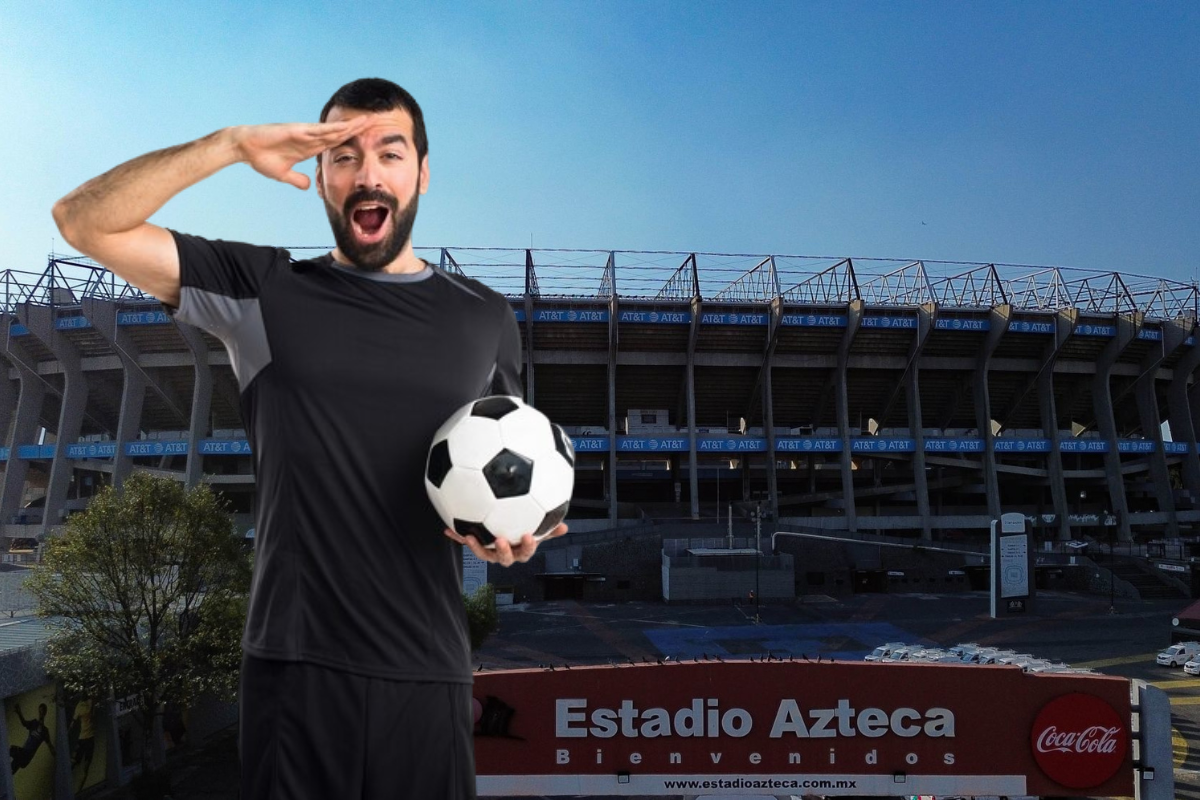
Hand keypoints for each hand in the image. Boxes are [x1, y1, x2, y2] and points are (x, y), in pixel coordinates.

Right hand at [229, 117, 371, 189]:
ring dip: (350, 125)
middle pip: (339, 133)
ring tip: (368, 120)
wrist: (244, 148)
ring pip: (332, 129)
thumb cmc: (261, 158)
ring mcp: (304, 133)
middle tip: (376, 123)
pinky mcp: (295, 131)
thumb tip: (309, 186)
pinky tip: (345, 127)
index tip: (367, 139)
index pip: (335, 143)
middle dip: (357, 129)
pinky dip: (331, 128)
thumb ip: (297, 179)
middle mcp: (310, 138)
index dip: (351, 140)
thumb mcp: (283, 174)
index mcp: (309, 147)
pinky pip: (317, 130)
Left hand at [445, 524, 567, 565]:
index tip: (527, 536)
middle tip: (500, 540)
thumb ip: (549, 529)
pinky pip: (467, 539)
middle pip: (504, 557)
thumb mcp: (538, 528)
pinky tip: (447, 529)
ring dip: (476, 546)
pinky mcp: (477, 544)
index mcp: (520, 551)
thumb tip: (565, 527)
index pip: (526, 552)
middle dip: (502, 551)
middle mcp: (505, 554)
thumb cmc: (524, 529)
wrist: (504, 530)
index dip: (527, 546)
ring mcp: (490, 551)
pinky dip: (456, 535)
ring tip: (469, 536)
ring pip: (483, 553)